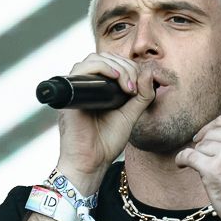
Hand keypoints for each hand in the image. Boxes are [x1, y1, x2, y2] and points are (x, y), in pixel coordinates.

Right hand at [55, 53, 163, 190]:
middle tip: (134, 87)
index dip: (129, 68)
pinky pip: (82, 68)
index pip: (113, 63)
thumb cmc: (106, 142)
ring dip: (116, 67)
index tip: (139, 87)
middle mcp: (87, 85)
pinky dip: (101, 68)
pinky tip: (116, 79)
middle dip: (125, 67)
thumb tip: (148, 72)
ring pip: (94, 59)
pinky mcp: (71, 92)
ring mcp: (77, 87)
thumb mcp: (131, 115)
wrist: (91, 162)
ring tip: (127, 86)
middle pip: (105, 58)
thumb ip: (142, 97)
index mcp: (99, 89)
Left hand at [173, 105, 220, 220]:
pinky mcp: (212, 169)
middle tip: (214, 164)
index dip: (215, 132)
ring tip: (211, 173)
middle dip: (208, 147)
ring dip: (200, 158)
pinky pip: (188, 156)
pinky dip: (183, 160)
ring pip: (200, 145)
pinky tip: (184, 165)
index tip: (212, 142)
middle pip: (210, 133)